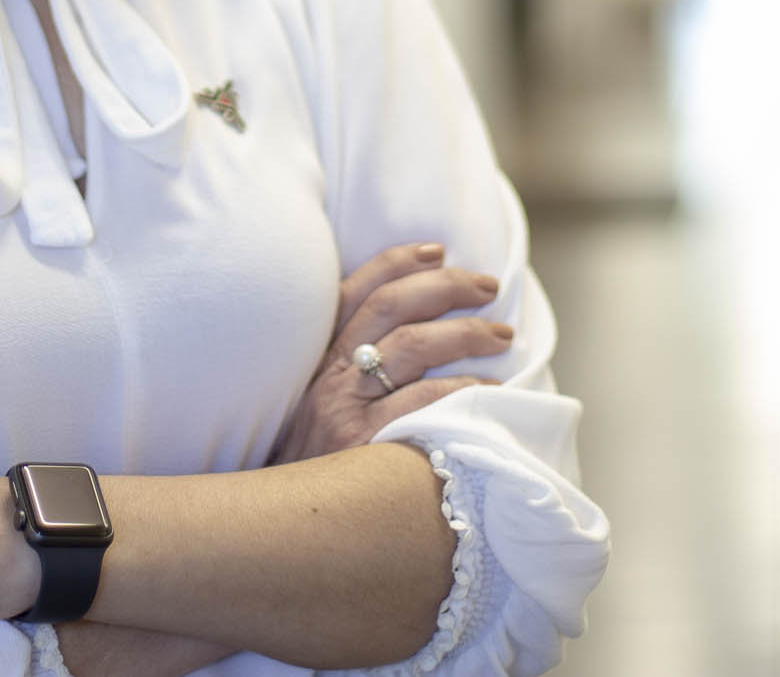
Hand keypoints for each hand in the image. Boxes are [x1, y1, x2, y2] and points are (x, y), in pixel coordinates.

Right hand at [270, 241, 511, 463]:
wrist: (278, 529)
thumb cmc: (310, 468)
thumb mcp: (311, 409)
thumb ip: (346, 372)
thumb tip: (409, 336)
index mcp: (314, 359)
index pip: (353, 290)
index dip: (396, 262)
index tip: (436, 250)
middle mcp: (326, 377)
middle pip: (389, 307)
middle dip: (444, 286)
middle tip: (486, 286)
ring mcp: (343, 410)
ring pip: (412, 346)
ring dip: (465, 331)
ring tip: (501, 334)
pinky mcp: (364, 446)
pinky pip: (424, 402)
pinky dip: (461, 387)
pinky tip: (489, 388)